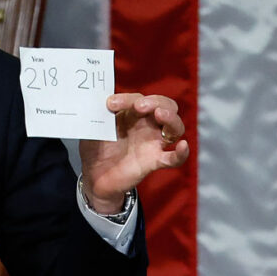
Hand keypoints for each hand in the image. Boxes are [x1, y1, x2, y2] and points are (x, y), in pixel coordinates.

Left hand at [78, 93, 189, 213]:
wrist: (94, 176)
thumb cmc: (96, 149)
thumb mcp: (93, 130)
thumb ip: (96, 117)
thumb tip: (94, 104)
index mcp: (132, 114)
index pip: (138, 99)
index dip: (127, 99)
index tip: (110, 104)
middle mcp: (147, 126)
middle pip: (165, 106)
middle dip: (155, 101)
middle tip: (139, 106)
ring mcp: (153, 143)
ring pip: (175, 127)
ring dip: (170, 118)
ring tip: (159, 114)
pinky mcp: (154, 161)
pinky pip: (174, 158)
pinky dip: (181, 153)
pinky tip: (183, 146)